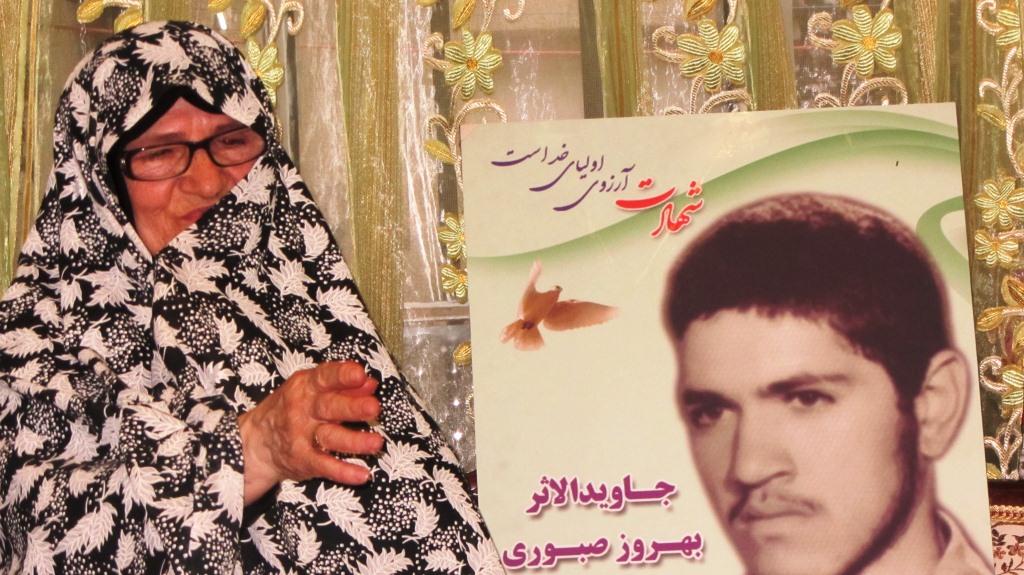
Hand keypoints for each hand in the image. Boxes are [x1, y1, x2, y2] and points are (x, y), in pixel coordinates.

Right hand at [238, 361, 383, 504]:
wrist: (256, 442)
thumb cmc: (292, 409)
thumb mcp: (311, 390)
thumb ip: (343, 386)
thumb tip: (370, 383)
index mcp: (306, 386)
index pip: (325, 377)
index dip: (342, 375)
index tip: (360, 374)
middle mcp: (303, 409)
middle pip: (329, 407)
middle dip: (352, 407)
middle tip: (374, 408)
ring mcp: (301, 436)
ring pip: (330, 437)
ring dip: (354, 441)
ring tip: (376, 443)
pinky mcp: (302, 460)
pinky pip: (324, 466)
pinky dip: (343, 472)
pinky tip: (362, 474)